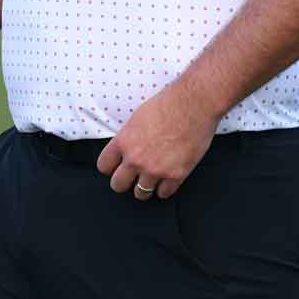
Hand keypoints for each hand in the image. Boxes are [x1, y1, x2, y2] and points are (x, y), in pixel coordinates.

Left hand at [95, 80, 220, 199]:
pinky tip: (167, 179)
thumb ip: (128, 138)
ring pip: (141, 193)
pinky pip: (164, 193)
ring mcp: (156, 169)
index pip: (103, 166)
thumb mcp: (137, 118)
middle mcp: (136, 158)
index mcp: (124, 141)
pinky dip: (165, 188)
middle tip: (131, 178)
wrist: (194, 104)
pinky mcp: (176, 175)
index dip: (109, 167)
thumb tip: (126, 150)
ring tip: (150, 179)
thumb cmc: (168, 104)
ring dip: (144, 187)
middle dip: (124, 182)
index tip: (115, 167)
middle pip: (118, 185)